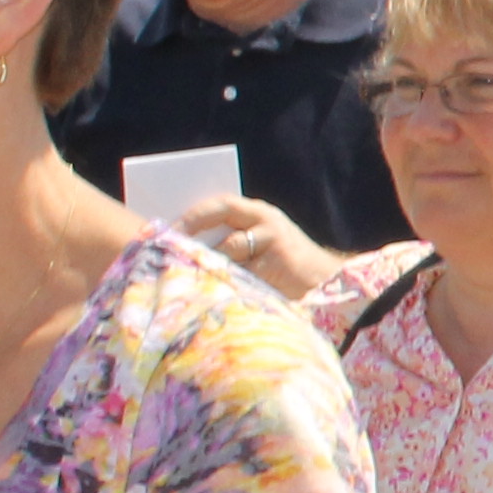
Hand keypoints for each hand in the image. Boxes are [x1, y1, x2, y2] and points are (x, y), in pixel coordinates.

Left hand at [183, 195, 335, 298]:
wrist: (324, 284)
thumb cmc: (283, 268)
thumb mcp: (260, 248)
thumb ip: (233, 242)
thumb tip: (187, 250)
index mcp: (260, 214)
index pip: (222, 204)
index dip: (194, 213)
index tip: (168, 226)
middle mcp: (267, 221)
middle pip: (223, 214)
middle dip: (194, 226)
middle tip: (169, 241)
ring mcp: (274, 240)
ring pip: (229, 246)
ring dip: (207, 258)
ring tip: (184, 268)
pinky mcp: (277, 264)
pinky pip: (242, 271)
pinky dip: (225, 280)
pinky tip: (213, 288)